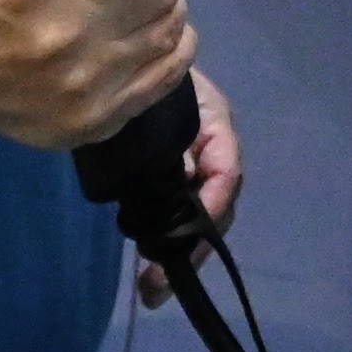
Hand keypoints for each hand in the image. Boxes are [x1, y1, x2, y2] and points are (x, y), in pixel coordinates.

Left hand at [140, 69, 242, 305]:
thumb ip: (167, 133)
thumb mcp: (156, 97)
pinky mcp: (172, 182)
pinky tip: (150, 269)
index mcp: (215, 126)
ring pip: (198, 219)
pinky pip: (178, 217)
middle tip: (160, 283)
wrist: (125, 64)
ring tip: (153, 286)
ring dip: (179, 253)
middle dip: (192, 248)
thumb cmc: (143, 74)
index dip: (213, 207)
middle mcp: (212, 153)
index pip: (227, 171)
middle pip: (216, 208)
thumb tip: (180, 176)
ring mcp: (194, 171)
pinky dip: (167, 243)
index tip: (188, 239)